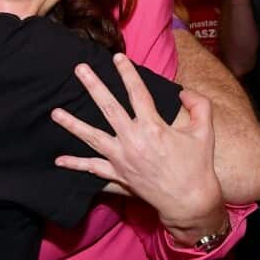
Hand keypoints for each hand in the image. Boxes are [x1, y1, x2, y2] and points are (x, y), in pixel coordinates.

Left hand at [51, 54, 223, 230]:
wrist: (190, 201)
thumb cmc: (198, 165)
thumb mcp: (205, 131)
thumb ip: (199, 105)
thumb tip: (183, 91)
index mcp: (153, 127)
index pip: (137, 92)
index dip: (127, 73)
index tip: (117, 57)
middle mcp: (133, 141)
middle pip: (108, 108)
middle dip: (93, 86)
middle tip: (79, 69)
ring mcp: (122, 159)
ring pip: (92, 137)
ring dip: (72, 124)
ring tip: (55, 112)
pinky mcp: (118, 176)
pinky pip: (93, 169)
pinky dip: (75, 165)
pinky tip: (58, 160)